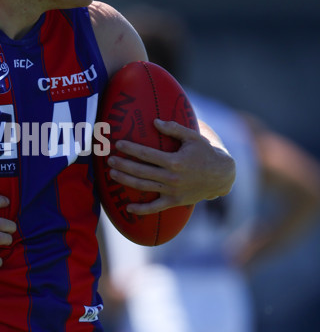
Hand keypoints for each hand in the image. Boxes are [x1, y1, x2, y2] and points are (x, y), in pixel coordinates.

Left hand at [107, 119, 235, 214]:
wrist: (222, 176)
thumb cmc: (206, 153)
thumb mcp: (193, 137)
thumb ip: (174, 129)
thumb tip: (155, 121)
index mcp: (175, 161)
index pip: (147, 154)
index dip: (131, 149)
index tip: (118, 144)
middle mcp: (171, 177)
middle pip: (140, 171)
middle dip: (123, 165)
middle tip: (109, 160)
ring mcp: (172, 191)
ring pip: (143, 187)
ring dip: (126, 181)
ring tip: (112, 174)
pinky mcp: (174, 201)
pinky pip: (155, 208)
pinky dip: (141, 210)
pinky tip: (128, 207)